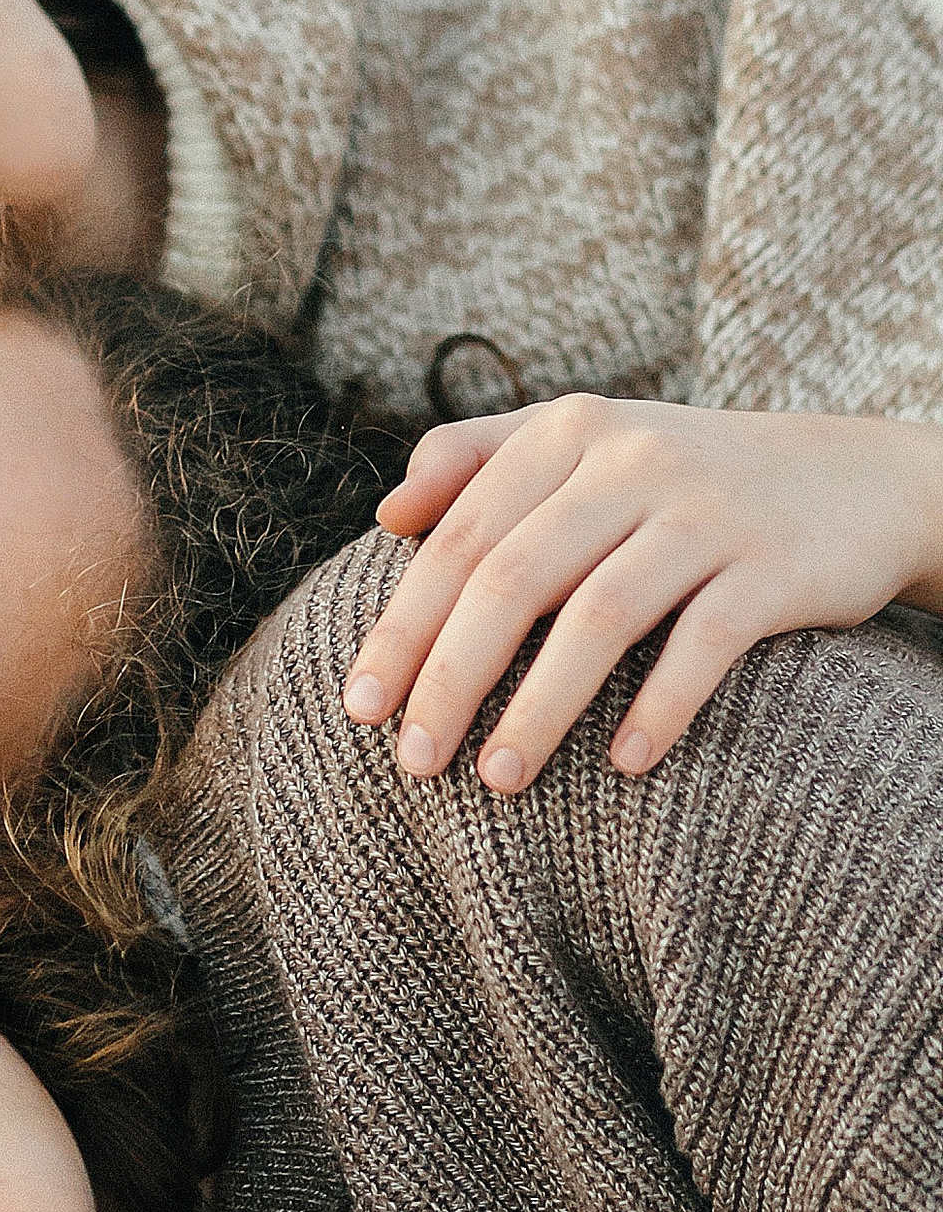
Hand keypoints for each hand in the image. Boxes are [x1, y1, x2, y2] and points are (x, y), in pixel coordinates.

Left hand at [344, 397, 942, 789]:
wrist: (852, 479)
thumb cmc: (683, 480)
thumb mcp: (584, 444)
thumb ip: (477, 459)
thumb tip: (388, 517)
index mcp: (567, 432)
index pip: (461, 537)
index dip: (404, 625)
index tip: (359, 706)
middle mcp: (631, 462)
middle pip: (514, 578)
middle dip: (452, 676)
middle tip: (414, 759)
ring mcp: (707, 513)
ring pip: (600, 617)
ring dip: (541, 707)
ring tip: (498, 779)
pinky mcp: (774, 567)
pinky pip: (705, 645)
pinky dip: (659, 706)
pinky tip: (622, 763)